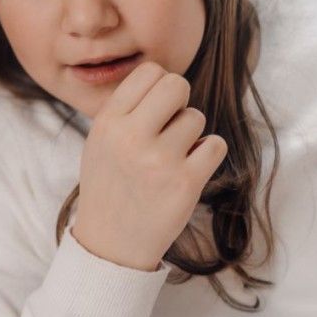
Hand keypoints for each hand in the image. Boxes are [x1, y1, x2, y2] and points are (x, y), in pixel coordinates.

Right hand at [71, 62, 226, 270]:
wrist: (111, 243)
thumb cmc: (110, 186)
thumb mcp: (100, 142)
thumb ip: (127, 110)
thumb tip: (166, 79)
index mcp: (108, 123)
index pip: (149, 72)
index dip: (160, 85)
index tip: (156, 107)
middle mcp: (131, 137)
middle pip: (177, 85)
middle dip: (180, 101)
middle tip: (170, 125)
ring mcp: (159, 160)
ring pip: (196, 117)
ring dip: (191, 134)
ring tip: (170, 157)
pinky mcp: (186, 182)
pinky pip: (215, 145)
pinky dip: (207, 154)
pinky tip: (189, 168)